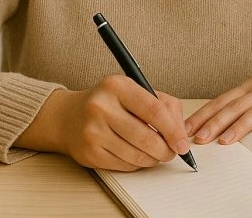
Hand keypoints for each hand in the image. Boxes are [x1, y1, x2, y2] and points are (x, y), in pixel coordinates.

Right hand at [15, 75, 189, 170]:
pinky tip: (138, 156)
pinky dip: (137, 164)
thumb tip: (181, 133)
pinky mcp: (89, 153)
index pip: (154, 110)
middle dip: (166, 150)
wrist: (68, 117)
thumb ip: (165, 106)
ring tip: (157, 154)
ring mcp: (92, 131)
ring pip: (136, 155)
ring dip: (153, 159)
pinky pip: (124, 165)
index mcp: (117, 86)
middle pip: (146, 137)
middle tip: (173, 152)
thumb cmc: (111, 103)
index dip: (173, 130)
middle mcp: (101, 107)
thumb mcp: (137, 91)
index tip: (183, 143)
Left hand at [185, 60, 251, 144]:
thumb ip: (239, 103)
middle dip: (215, 123)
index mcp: (248, 88)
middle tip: (199, 139)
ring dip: (240, 127)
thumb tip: (211, 123)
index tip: (186, 129)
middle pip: (235, 107)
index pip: (221, 101)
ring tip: (225, 141)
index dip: (203, 115)